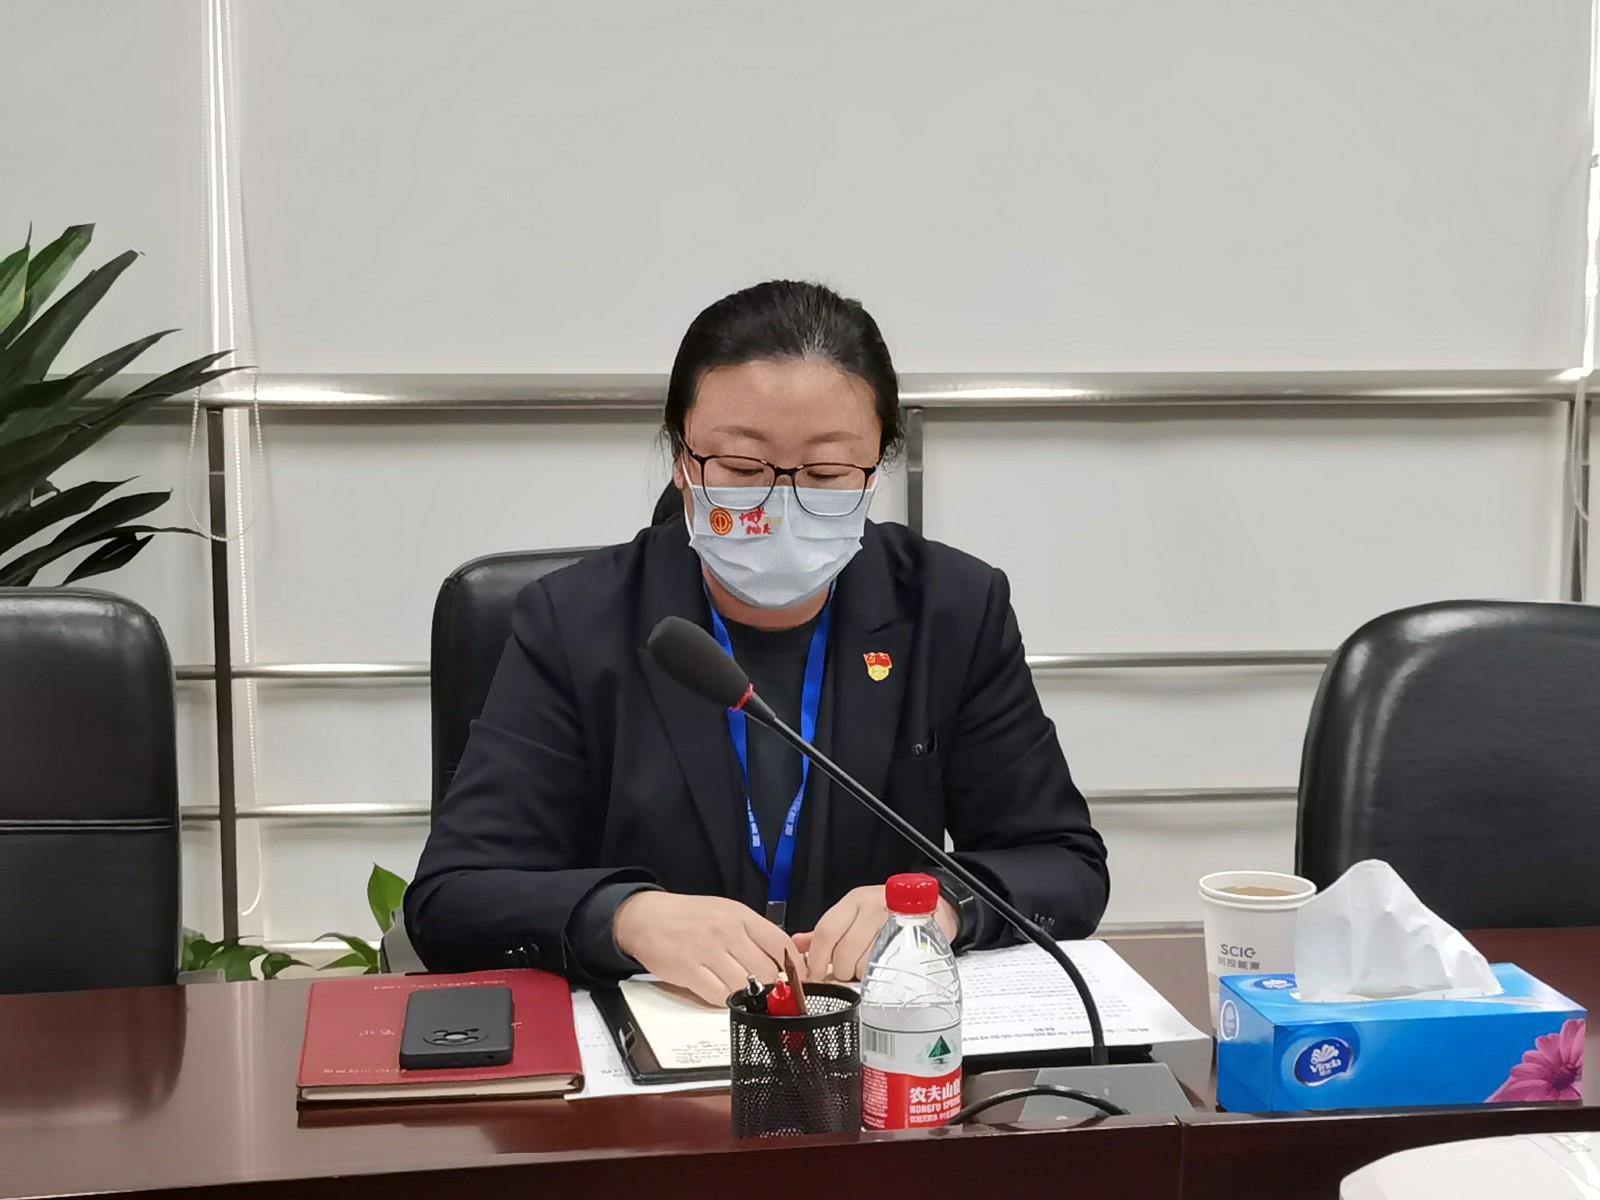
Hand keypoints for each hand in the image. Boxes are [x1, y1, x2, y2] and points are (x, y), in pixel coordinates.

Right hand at [613, 891, 802, 1005]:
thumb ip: (752, 932)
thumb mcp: (726, 911)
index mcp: (741, 916)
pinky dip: (723, 1000)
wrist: (646, 917)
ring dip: (746, 995)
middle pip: (766, 971)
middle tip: (763, 988)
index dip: (794, 967)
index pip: (781, 944)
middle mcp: (727, 932)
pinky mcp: (690, 971)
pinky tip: (719, 992)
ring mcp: (708, 952)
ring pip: (745, 987)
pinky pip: (719, 996)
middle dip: (769, 985)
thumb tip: (781, 957)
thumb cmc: (688, 916)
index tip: (797, 979)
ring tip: (739, 990)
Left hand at [797, 885, 959, 982]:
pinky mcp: (912, 938)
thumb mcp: (855, 915)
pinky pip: (888, 966)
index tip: (814, 976)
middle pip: (844, 952)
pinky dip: (880, 975)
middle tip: (846, 974)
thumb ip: (826, 932)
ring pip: (865, 962)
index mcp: (853, 901)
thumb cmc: (888, 913)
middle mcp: (872, 907)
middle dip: (840, 972)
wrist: (933, 907)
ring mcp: (894, 922)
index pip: (826, 931)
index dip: (816, 959)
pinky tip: (881, 972)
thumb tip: (797, 945)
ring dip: (861, 975)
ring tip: (866, 970)